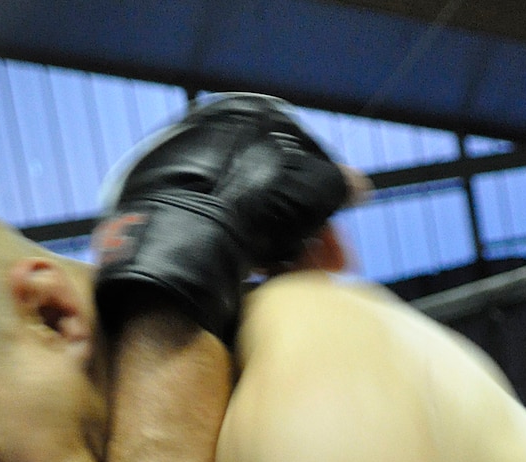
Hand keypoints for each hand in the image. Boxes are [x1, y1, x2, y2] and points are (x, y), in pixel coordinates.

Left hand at [93, 92, 352, 341]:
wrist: (185, 236)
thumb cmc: (257, 199)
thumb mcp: (313, 186)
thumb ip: (339, 185)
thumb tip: (359, 188)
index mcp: (243, 114)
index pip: (300, 154)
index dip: (329, 199)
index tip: (343, 237)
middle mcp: (209, 139)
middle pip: (275, 192)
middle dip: (310, 232)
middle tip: (332, 268)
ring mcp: (183, 178)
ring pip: (250, 216)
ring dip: (286, 250)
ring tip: (305, 281)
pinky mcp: (166, 217)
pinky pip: (220, 235)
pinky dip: (248, 256)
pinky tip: (268, 283)